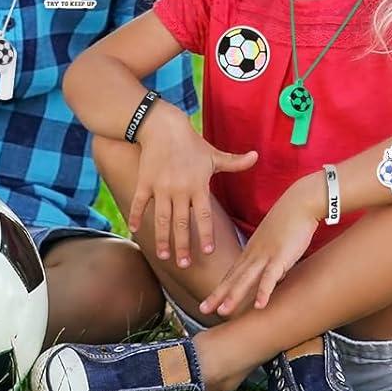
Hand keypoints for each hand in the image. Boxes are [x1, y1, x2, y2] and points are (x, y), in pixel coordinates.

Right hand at [126, 102, 255, 268]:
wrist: (163, 126)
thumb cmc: (191, 143)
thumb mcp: (214, 154)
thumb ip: (235, 162)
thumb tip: (256, 156)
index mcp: (198, 185)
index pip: (204, 215)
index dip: (206, 233)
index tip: (208, 251)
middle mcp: (180, 188)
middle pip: (181, 223)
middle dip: (183, 245)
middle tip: (184, 264)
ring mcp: (161, 186)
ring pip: (161, 218)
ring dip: (162, 238)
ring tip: (164, 255)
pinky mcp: (145, 181)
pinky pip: (140, 202)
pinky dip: (136, 216)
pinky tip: (134, 230)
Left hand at [200, 177, 319, 314]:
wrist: (300, 202)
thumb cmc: (290, 220)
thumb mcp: (273, 241)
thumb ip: (270, 258)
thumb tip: (274, 275)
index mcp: (251, 250)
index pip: (231, 273)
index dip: (219, 289)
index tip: (207, 303)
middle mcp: (254, 253)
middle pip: (233, 277)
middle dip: (217, 295)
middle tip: (202, 310)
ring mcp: (266, 255)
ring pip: (246, 278)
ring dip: (234, 295)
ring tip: (222, 312)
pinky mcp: (281, 256)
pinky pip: (270, 276)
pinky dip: (264, 291)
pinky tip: (259, 305)